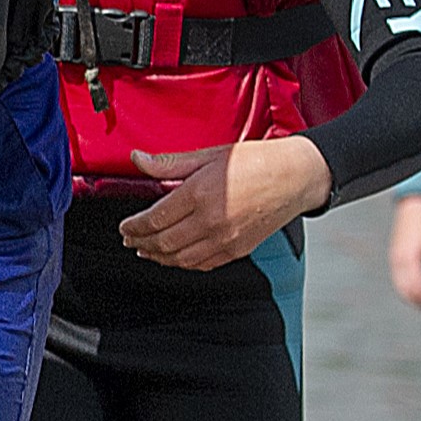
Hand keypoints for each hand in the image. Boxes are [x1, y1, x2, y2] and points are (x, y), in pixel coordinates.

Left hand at [118, 138, 332, 271]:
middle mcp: (211, 221)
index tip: (124, 226)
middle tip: (129, 239)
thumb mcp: (208, 156)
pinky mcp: (238, 250)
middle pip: (163, 242)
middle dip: (141, 242)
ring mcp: (226, 239)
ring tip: (146, 250)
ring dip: (158, 256)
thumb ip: (169, 163)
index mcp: (200, 194)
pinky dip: (183, 263)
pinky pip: (203, 264)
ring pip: (181, 258)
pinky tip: (174, 257)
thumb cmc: (255, 161)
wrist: (295, 177)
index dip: (134, 226)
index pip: (155, 219)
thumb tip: (137, 159)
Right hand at [387, 192, 420, 310]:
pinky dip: (407, 289)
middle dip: (420, 302)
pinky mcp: (394, 258)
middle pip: (406, 291)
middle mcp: (398, 262)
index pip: (417, 287)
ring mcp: (394, 260)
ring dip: (413, 298)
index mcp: (409, 259)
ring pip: (400, 287)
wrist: (412, 209)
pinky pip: (398, 280)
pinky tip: (418, 291)